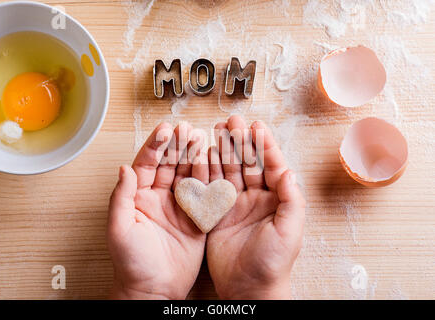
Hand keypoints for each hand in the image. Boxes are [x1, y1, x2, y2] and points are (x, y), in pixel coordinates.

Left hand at [107, 122, 206, 299]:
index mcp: (139, 198)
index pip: (146, 164)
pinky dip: (208, 178)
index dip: (156, 146)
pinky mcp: (196, 218)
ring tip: (201, 138)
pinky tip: (213, 163)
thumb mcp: (119, 230)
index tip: (165, 130)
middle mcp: (159, 198)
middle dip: (178, 145)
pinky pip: (202, 194)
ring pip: (187, 175)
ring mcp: (179, 207)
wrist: (154, 290)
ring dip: (194, 156)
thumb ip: (121, 198)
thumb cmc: (132, 264)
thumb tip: (123, 168)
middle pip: (169, 165)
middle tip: (187, 129)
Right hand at [205, 115, 305, 299]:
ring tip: (217, 131)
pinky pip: (212, 187)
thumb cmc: (274, 263)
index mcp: (276, 199)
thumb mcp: (290, 231)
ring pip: (229, 170)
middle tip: (233, 121)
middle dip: (241, 141)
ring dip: (223, 150)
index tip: (256, 126)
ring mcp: (235, 204)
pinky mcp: (217, 213)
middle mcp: (256, 198)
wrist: (248, 288)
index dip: (264, 145)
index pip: (270, 166)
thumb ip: (292, 200)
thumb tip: (289, 171)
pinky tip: (204, 155)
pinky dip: (208, 170)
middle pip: (248, 163)